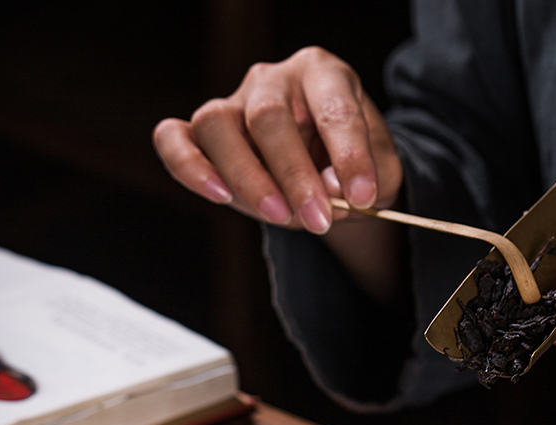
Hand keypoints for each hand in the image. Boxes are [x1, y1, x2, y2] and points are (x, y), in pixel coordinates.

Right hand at [152, 46, 402, 233]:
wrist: (326, 176)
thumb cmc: (352, 166)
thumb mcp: (382, 174)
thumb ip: (371, 178)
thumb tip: (331, 189)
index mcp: (323, 74)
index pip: (333, 107)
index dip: (349, 155)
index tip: (362, 197)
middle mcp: (272, 79)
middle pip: (268, 116)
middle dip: (294, 176)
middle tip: (317, 219)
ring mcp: (232, 102)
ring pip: (216, 123)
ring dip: (245, 176)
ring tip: (277, 215)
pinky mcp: (201, 134)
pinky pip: (174, 138)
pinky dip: (188, 166)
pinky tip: (217, 195)